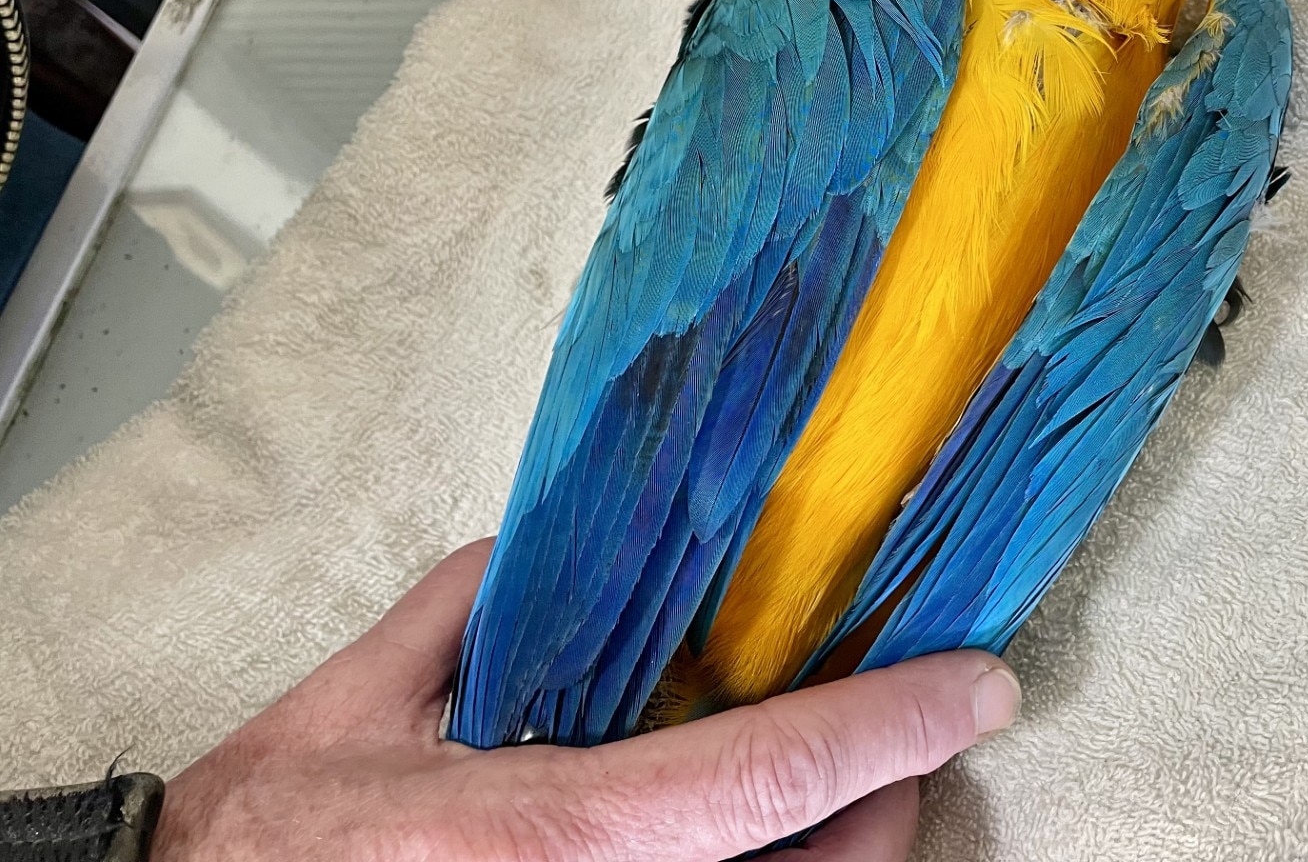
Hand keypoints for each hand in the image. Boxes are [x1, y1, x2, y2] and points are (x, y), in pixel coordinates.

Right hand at [151, 541, 1020, 861]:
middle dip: (890, 800)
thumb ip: (465, 609)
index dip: (893, 724)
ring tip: (851, 779)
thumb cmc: (262, 843)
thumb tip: (550, 544)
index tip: (976, 682)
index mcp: (548, 836)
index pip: (768, 774)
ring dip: (842, 847)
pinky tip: (758, 832)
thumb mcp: (355, 702)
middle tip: (916, 729)